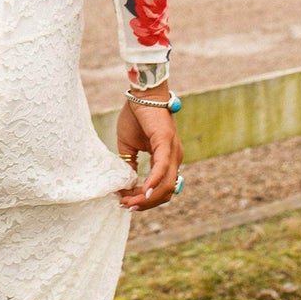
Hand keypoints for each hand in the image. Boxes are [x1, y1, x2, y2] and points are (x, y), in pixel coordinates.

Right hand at [116, 83, 183, 210]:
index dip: (144, 199)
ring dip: (147, 198)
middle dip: (145, 203)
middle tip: (126, 205)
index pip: (161, 189)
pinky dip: (153, 182)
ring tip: (129, 201)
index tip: (125, 202)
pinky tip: (142, 191)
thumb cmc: (136, 117)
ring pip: (166, 186)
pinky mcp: (167, 143)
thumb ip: (130, 165)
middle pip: (165, 193)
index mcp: (167, 159)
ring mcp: (173, 152)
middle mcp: (175, 158)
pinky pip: (163, 168)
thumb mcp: (129, 146)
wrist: (141, 94)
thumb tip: (126, 184)